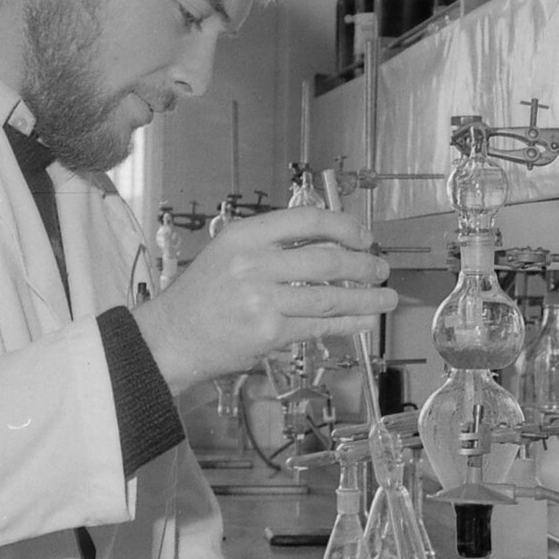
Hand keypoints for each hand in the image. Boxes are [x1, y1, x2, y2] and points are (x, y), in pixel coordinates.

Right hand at [132, 207, 396, 392]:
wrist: (170, 338)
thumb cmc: (201, 295)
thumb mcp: (228, 252)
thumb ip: (273, 245)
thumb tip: (331, 245)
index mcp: (245, 235)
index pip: (308, 220)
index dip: (345, 226)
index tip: (364, 236)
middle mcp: (255, 264)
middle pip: (327, 261)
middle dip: (364, 266)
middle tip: (382, 269)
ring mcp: (262, 300)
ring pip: (329, 298)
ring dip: (366, 298)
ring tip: (388, 298)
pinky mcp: (269, 334)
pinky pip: (319, 327)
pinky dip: (348, 324)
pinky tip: (365, 321)